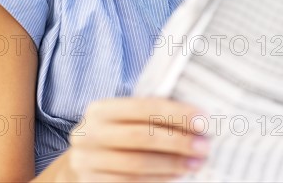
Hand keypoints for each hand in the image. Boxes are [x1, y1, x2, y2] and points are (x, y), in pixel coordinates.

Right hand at [56, 96, 210, 181]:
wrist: (78, 165)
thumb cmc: (112, 136)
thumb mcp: (121, 119)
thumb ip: (147, 114)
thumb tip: (194, 117)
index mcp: (101, 109)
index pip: (144, 107)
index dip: (176, 113)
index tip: (203, 120)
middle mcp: (89, 133)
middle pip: (142, 137)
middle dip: (178, 141)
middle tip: (204, 146)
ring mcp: (87, 162)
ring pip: (138, 165)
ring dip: (172, 165)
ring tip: (196, 163)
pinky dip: (158, 180)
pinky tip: (176, 175)